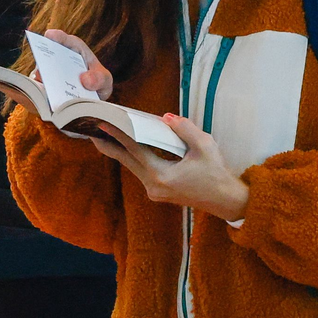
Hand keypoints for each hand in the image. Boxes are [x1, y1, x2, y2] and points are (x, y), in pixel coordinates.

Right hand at [41, 29, 112, 99]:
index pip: (66, 41)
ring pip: (40, 77)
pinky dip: (42, 99)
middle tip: (42, 72)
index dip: (57, 37)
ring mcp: (47, 74)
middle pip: (47, 58)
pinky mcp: (42, 90)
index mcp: (74, 50)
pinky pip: (38, 93)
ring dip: (43, 85)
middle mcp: (56, 60)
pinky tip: (48, 106)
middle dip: (45, 64)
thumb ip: (100, 78)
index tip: (50, 35)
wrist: (90, 101)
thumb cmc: (97, 83)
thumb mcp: (104, 80)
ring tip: (47, 94)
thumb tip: (85, 80)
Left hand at [91, 115, 248, 221]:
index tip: (103, 123)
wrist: (226, 200)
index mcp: (162, 175)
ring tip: (106, 134)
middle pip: (126, 161)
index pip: (134, 150)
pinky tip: (128, 146)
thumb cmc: (216, 173)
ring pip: (132, 166)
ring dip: (121, 151)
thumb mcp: (204, 146)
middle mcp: (153, 186)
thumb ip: (184, 129)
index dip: (118, 135)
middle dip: (109, 145)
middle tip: (92, 129)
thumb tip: (166, 118)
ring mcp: (154, 191)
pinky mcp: (158, 192)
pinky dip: (134, 157)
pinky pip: (141, 171)